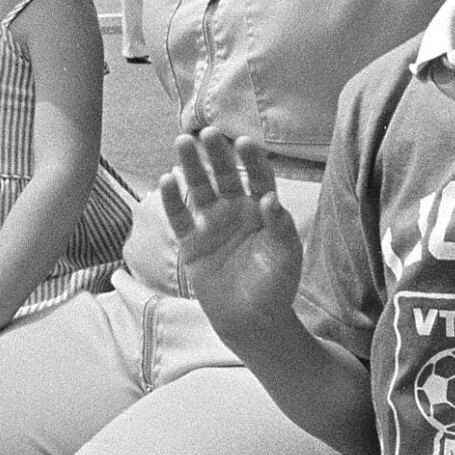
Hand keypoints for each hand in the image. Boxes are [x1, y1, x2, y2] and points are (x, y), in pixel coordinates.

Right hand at [161, 131, 306, 344]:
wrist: (251, 320)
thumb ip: (281, 227)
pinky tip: (167, 180)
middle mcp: (236, 210)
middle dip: (216, 154)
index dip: (252, 160)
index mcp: (262, 210)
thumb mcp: (286, 257)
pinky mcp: (192, 242)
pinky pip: (180, 217)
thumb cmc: (276, 286)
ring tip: (181, 143)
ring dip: (190, 166)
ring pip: (200, 188)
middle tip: (207, 133)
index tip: (244, 142)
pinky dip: (173, 200)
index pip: (258, 177)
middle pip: (225, 175)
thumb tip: (270, 199)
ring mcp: (212, 224)